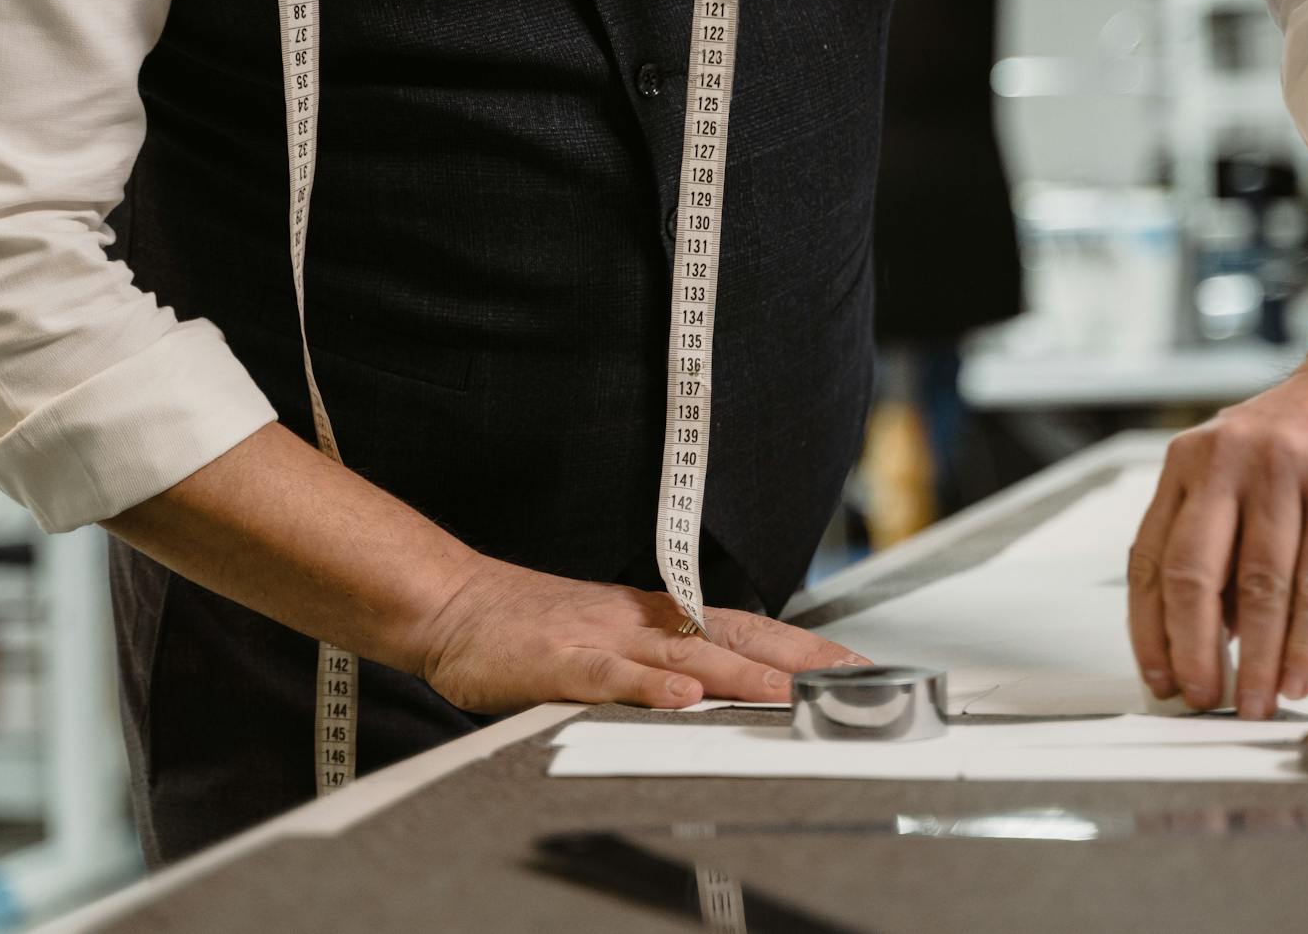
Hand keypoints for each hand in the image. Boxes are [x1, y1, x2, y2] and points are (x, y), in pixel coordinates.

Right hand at [416, 557, 868, 714]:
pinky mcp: (560, 664)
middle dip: (796, 658)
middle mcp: (642, 624)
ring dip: (739, 676)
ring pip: (684, 658)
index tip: (853, 665)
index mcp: (658, 619)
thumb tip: (719, 685)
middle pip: (734, 637)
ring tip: (788, 694)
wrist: (454, 605)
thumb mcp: (609, 639)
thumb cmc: (530, 628)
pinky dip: (646, 689)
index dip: (802, 645)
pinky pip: (610, 677)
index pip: (747, 628)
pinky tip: (681, 701)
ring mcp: (603, 641)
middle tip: (850, 678)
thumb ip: (662, 659)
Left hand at [1126, 318, 1307, 718]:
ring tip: (1256, 703)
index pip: (1150, 558)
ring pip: (1258, 587)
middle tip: (1200, 699)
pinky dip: (1307, 640)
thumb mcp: (1245, 470)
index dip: (1150, 627)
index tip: (1157, 676)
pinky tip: (1301, 676)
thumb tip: (1209, 634)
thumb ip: (1222, 540)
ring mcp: (1284, 471)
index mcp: (1188, 461)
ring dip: (1257, 660)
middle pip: (1192, 575)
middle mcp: (1226, 461)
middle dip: (1192, 650)